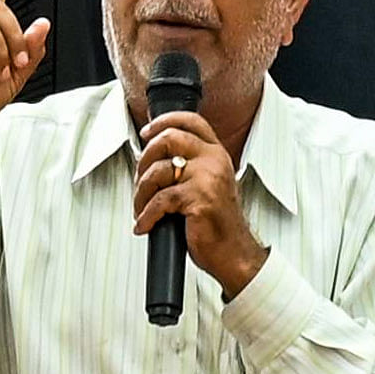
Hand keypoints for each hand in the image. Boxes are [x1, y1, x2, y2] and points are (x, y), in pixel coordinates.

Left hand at [132, 100, 265, 296]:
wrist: (233, 252)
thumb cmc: (216, 223)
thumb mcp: (208, 183)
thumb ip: (189, 165)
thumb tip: (152, 158)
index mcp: (216, 154)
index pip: (191, 121)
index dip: (164, 121)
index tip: (146, 132)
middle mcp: (214, 161)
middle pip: (168, 139)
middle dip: (144, 160)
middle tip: (140, 182)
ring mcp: (208, 178)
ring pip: (158, 171)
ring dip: (141, 193)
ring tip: (142, 208)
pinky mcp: (199, 199)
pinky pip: (159, 200)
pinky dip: (146, 215)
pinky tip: (145, 224)